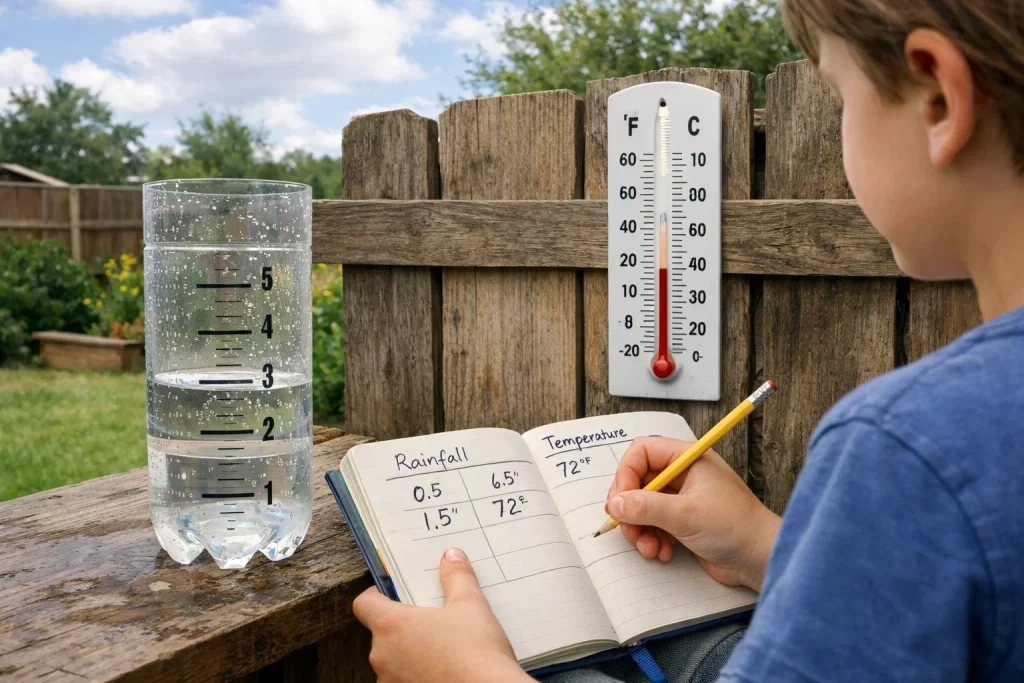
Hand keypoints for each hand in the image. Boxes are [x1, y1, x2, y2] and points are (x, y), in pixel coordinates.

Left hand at [353, 548, 531, 682]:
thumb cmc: (475, 653)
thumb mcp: (470, 605)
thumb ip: (457, 578)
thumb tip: (451, 557)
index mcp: (391, 625)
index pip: (364, 603)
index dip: (376, 595)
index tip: (394, 593)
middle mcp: (383, 655)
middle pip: (381, 632)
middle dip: (402, 625)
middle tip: (429, 618)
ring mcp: (391, 681)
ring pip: (392, 659)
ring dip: (409, 652)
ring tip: (441, 647)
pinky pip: (403, 679)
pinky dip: (417, 674)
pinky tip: (442, 669)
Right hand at [606, 437, 780, 590]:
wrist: (761, 559)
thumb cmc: (735, 527)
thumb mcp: (685, 514)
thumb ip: (646, 507)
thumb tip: (615, 504)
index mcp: (688, 459)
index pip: (642, 452)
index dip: (626, 475)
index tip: (621, 501)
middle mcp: (684, 474)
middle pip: (639, 481)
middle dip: (631, 508)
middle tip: (629, 529)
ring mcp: (684, 498)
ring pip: (643, 506)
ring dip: (640, 529)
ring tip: (649, 548)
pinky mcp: (684, 521)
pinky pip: (655, 524)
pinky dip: (653, 539)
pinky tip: (663, 552)